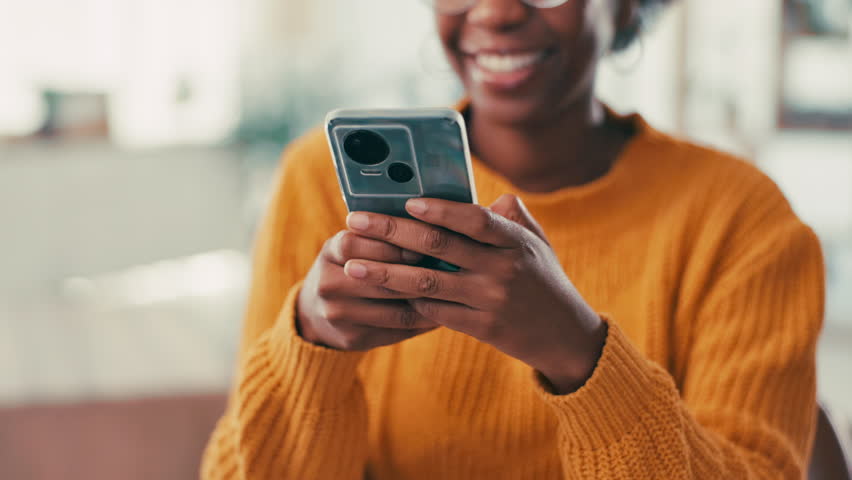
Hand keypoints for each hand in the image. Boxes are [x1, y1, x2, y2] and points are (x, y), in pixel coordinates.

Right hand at [296, 230, 438, 350]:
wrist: (315, 313)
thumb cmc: (349, 267)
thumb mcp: (353, 246)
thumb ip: (379, 236)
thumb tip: (432, 224)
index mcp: (330, 252)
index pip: (361, 242)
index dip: (395, 242)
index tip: (426, 241)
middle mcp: (329, 283)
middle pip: (381, 278)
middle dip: (418, 273)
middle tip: (451, 270)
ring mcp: (338, 314)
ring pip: (394, 308)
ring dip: (429, 301)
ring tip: (455, 293)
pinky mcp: (352, 338)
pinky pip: (397, 330)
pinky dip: (423, 322)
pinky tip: (443, 314)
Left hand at [342, 195, 606, 392]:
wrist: (565, 336)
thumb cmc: (546, 281)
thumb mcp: (538, 244)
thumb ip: (512, 218)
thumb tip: (490, 196)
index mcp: (514, 242)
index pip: (474, 219)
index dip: (440, 209)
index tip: (406, 201)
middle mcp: (501, 269)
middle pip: (438, 246)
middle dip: (391, 232)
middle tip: (355, 222)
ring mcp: (489, 300)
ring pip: (427, 283)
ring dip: (385, 273)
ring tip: (352, 265)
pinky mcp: (480, 328)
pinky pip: (435, 312)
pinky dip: (407, 301)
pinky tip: (381, 293)